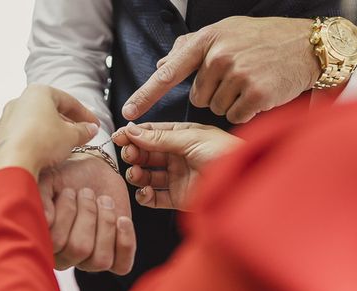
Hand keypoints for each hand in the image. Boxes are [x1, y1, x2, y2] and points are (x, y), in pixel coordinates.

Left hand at [0, 84, 99, 183]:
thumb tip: (90, 129)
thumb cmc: (41, 143)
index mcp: (39, 93)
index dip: (85, 114)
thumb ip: (83, 131)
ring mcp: (6, 119)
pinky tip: (42, 154)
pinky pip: (21, 137)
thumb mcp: (71, 137)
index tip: (94, 125)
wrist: (11, 163)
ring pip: (33, 123)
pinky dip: (33, 142)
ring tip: (61, 146)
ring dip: (49, 132)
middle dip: (66, 123)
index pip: (68, 101)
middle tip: (79, 135)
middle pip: (48, 110)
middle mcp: (19, 101)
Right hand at [39, 154, 134, 274]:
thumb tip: (47, 220)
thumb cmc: (64, 177)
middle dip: (88, 214)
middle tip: (87, 193)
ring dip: (106, 224)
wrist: (91, 171)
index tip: (69, 191)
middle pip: (79, 249)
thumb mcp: (47, 180)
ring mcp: (89, 262)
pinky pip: (122, 266)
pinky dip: (125, 241)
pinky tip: (122, 219)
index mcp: (44, 243)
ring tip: (104, 202)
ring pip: (101, 260)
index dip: (66, 214)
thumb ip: (40, 197)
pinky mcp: (115, 259)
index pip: (55, 242)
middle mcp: (64, 258)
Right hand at [113, 122, 241, 210]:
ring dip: (137, 175)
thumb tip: (132, 131)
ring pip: (148, 176)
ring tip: (137, 174)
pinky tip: (145, 193)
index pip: (152, 133)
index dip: (134, 135)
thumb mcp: (191, 138)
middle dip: (134, 154)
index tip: (119, 137)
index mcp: (183, 136)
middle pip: (147, 155)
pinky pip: (155, 198)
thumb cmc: (226, 154)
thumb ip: (160, 137)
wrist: (245, 183)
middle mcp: (178, 156)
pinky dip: (146, 197)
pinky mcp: (178, 198)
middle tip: (129, 156)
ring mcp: (177, 177)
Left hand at [122, 17, 318, 123]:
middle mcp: (219, 56)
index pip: (169, 72)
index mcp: (207, 41)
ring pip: (215, 107)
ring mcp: (238, 75)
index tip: (128, 112)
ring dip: (230, 100)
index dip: (146, 94)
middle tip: (237, 75)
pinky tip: (259, 93)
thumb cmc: (262, 38)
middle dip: (213, 92)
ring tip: (250, 80)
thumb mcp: (225, 31)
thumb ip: (190, 47)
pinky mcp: (255, 94)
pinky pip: (235, 115)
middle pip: (197, 97)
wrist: (307, 45)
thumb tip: (162, 62)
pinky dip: (245, 110)